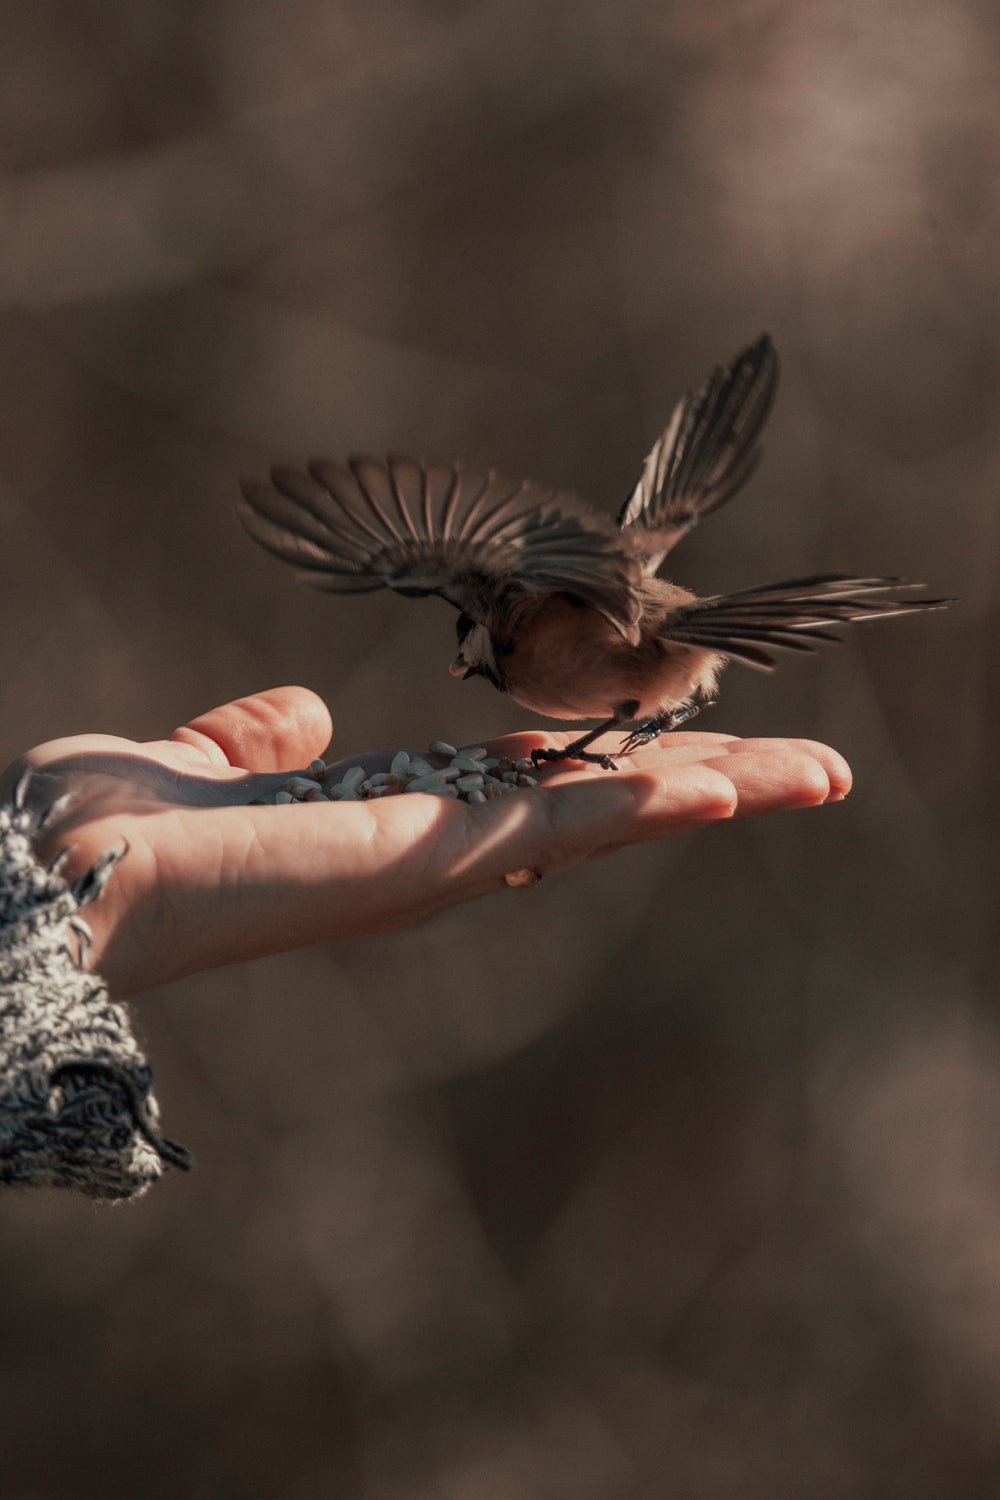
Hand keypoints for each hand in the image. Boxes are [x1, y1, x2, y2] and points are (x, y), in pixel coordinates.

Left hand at [1, 686, 850, 997]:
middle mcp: (428, 852)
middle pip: (593, 812)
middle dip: (702, 788)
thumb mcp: (195, 762)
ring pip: (599, 822)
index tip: (685, 742)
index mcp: (386, 822)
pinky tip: (718, 782)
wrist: (50, 877)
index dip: (611, 765)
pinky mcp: (419, 858)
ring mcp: (433, 862)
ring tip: (807, 775)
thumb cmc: (103, 831)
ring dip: (705, 794)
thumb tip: (296, 713)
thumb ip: (250, 739)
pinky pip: (551, 827)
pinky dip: (638, 804)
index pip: (531, 790)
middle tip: (809, 771)